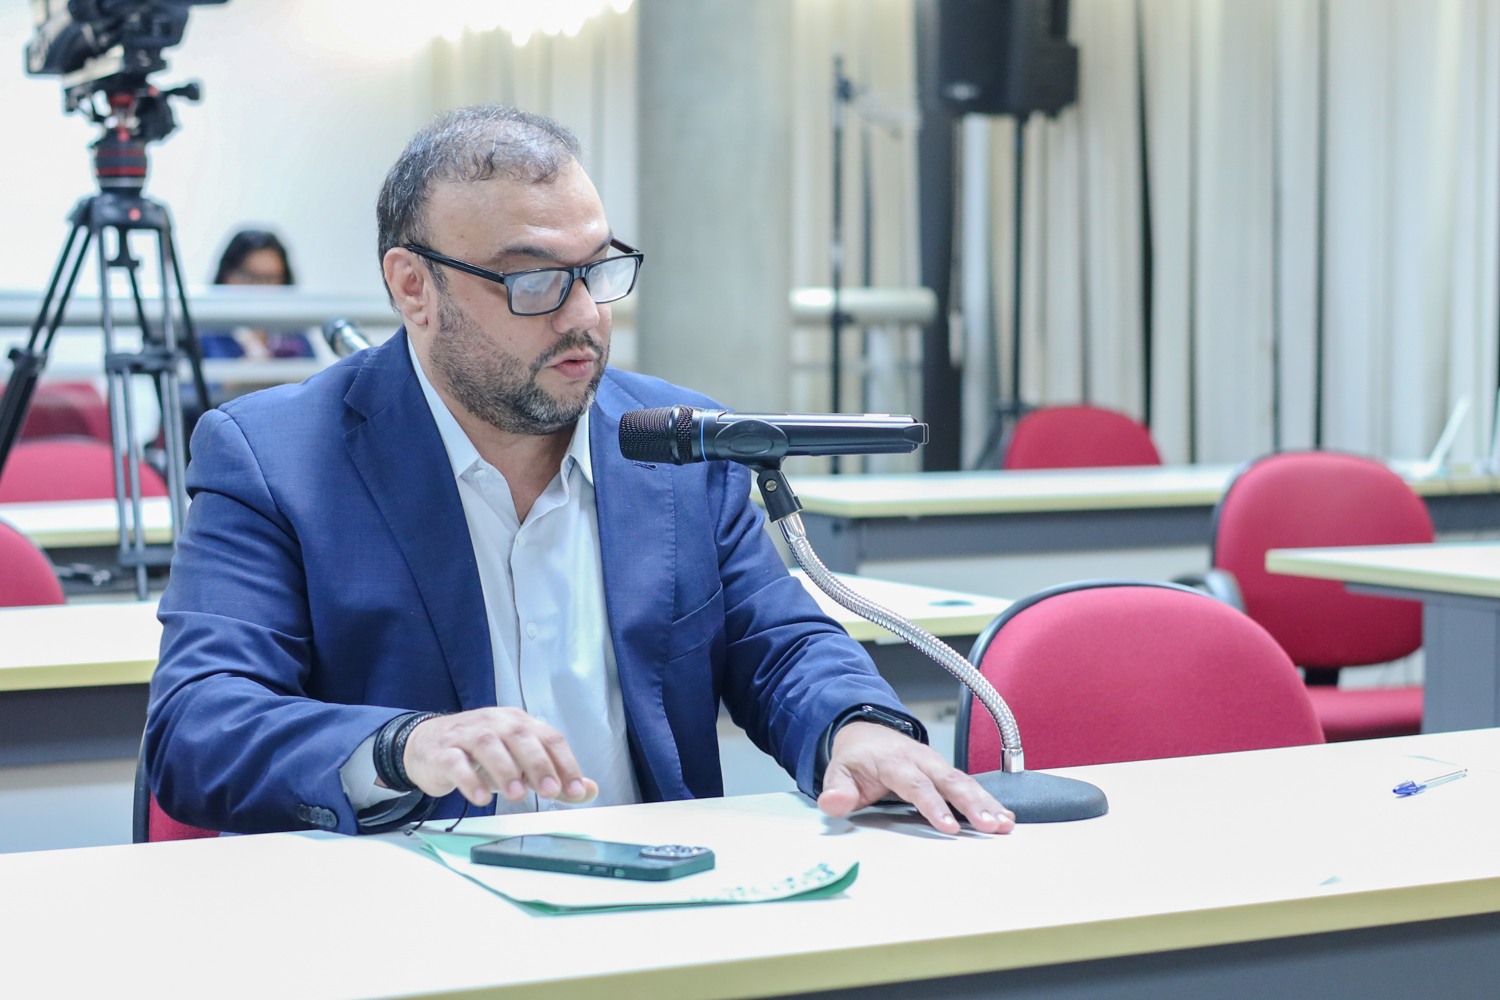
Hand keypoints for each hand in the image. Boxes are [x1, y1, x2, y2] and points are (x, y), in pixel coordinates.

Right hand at [402, 708, 598, 806]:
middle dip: (538, 764)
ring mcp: (466, 735)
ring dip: (505, 769)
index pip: (548, 737)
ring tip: (517, 795)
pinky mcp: (442, 752)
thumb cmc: (480, 756)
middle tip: (550, 791)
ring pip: (488, 745)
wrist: (426, 745)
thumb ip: (553, 776)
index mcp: (518, 723)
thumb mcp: (519, 764)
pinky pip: (455, 762)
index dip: (565, 762)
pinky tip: (479, 798)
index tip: (576, 790)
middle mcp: (494, 723)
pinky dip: (469, 779)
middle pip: (520, 736)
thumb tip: (589, 790)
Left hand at [816, 721, 1014, 834]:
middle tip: (992, 826)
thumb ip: (836, 789)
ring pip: (965, 783)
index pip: (917, 785)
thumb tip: (832, 803)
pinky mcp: (946, 772)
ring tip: (1005, 824)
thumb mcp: (838, 772)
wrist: (868, 734)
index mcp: (895, 762)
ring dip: (987, 803)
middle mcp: (922, 761)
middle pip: (950, 782)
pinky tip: (1006, 817)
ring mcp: (937, 765)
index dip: (934, 806)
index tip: (949, 826)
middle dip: (973, 804)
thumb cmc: (857, 759)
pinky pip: (970, 785)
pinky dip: (989, 800)